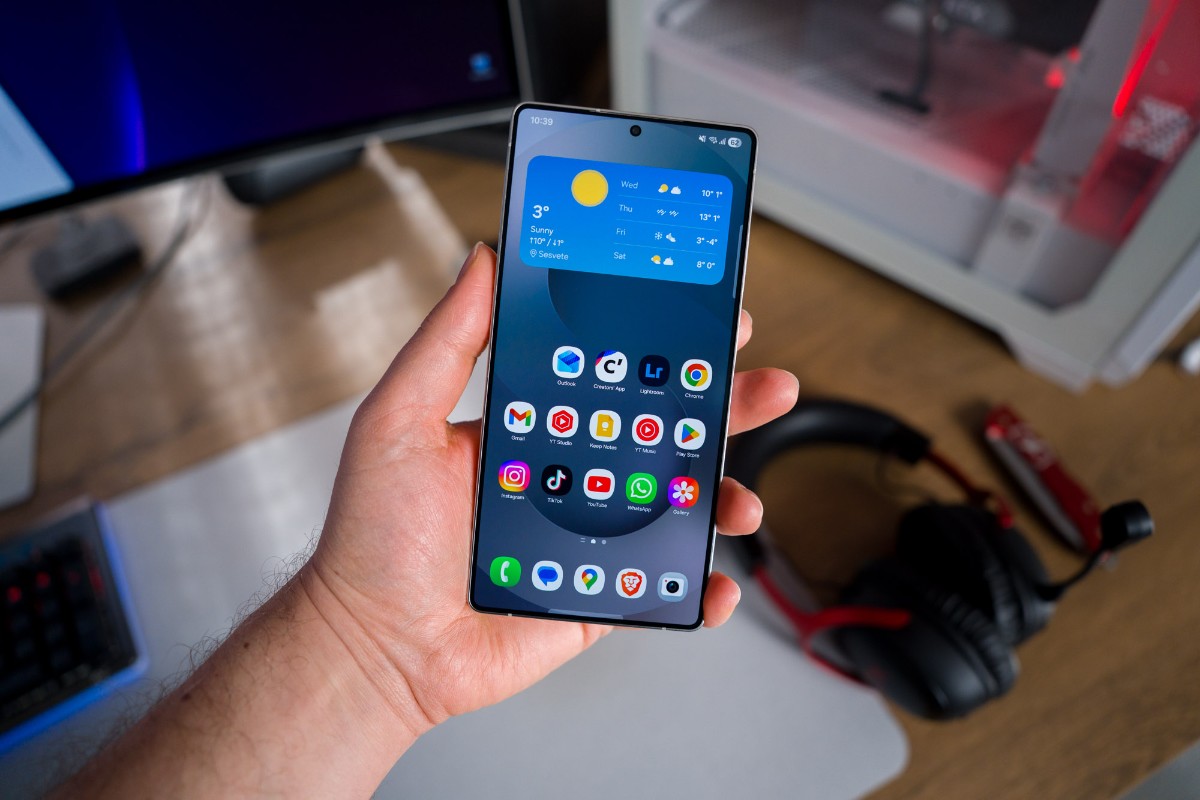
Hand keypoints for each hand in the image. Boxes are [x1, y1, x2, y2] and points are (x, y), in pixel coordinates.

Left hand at [304, 244, 798, 735]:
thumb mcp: (398, 419)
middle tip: (763, 384)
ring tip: (742, 494)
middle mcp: (564, 477)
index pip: (609, 375)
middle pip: (660, 433)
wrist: (374, 647)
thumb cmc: (373, 539)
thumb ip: (447, 342)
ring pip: (674, 507)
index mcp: (526, 428)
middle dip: (721, 407)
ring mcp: (585, 539)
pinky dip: (699, 588)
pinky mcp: (595, 597)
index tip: (703, 315)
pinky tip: (716, 579)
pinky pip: (660, 588)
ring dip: (723, 494)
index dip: (660, 345)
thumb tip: (481, 261)